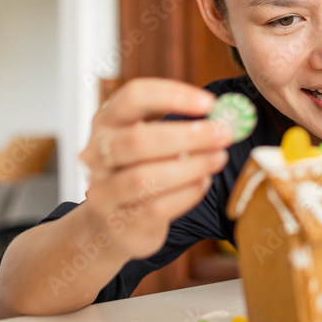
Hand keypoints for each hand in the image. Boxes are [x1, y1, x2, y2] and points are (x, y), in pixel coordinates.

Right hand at [77, 78, 233, 260]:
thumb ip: (181, 127)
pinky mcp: (119, 224)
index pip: (133, 97)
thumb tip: (225, 117)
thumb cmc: (139, 171)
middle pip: (138, 140)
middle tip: (224, 134)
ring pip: (144, 178)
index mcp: (106, 122)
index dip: (172, 95)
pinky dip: (187, 194)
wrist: (112, 225)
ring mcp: (103, 192)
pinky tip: (203, 183)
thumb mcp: (150, 142)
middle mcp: (96, 155)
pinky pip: (156, 208)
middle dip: (188, 136)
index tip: (209, 103)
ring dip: (191, 166)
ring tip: (218, 158)